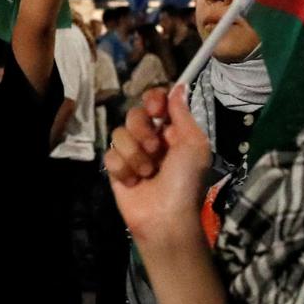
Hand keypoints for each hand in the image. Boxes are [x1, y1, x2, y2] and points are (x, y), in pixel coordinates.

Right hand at [106, 85, 211, 246]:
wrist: (165, 217)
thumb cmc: (185, 181)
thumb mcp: (194, 144)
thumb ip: (182, 113)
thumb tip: (178, 85)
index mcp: (173, 131)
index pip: (157, 102)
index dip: (153, 100)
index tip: (156, 109)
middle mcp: (152, 139)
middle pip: (134, 114)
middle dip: (143, 131)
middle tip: (155, 150)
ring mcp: (133, 154)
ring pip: (119, 133)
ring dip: (135, 155)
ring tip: (147, 174)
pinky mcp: (116, 170)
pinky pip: (110, 155)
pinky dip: (123, 169)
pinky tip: (134, 183)